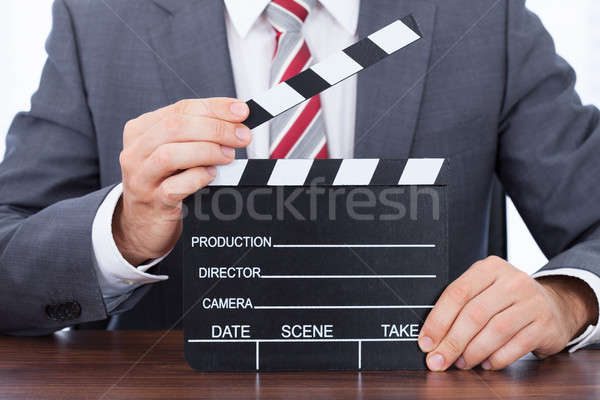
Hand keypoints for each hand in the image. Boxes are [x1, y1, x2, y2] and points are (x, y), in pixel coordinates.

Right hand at [114, 98, 251, 264]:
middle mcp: (136, 151)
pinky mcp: (152, 202)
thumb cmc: (165, 182)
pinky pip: (175, 187)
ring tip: (229, 155)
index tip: (241, 111)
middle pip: (175, 127)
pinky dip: (197, 177)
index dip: (214, 108)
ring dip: (207, 151)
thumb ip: (198, 134)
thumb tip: (236, 121)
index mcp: (141, 130)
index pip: (181, 109)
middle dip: (215, 128)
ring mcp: (141, 178)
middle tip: (241, 136)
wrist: (143, 224)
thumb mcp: (175, 151)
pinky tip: (212, 175)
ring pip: (170, 154)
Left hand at [418, 256, 597, 370]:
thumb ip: (460, 307)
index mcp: (490, 268)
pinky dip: (497, 359)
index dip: (438, 320)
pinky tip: (487, 363)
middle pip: (474, 314)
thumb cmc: (507, 300)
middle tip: (439, 360)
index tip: (426, 342)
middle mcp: (512, 281)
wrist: (554, 305)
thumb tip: (431, 339)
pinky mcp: (545, 324)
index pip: (457, 293)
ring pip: (495, 330)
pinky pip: (516, 346)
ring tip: (462, 363)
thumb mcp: (484, 291)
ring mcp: (532, 302)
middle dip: (452, 342)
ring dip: (474, 352)